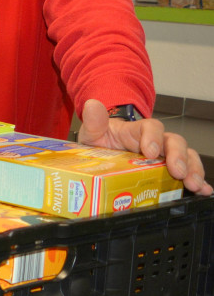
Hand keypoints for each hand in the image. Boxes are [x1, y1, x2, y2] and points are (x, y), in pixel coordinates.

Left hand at [77, 99, 210, 195]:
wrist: (107, 149)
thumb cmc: (104, 140)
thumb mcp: (94, 132)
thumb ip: (94, 121)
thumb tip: (92, 105)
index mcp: (137, 130)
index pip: (151, 127)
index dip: (152, 138)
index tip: (150, 151)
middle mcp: (156, 140)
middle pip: (175, 142)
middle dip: (179, 156)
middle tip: (178, 172)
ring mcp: (166, 154)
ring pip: (187, 156)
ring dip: (193, 169)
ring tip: (194, 185)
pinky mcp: (171, 168)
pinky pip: (189, 171)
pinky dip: (199, 180)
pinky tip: (203, 190)